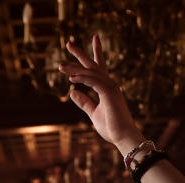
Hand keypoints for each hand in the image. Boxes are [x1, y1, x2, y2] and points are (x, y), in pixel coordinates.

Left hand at [60, 36, 142, 153]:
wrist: (123, 137)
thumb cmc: (112, 127)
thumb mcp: (94, 113)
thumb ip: (84, 102)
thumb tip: (72, 92)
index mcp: (106, 88)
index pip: (99, 68)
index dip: (95, 54)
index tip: (90, 42)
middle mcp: (109, 84)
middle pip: (93, 65)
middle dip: (81, 54)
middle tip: (69, 43)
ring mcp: (110, 88)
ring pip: (90, 72)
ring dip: (75, 68)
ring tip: (61, 66)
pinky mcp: (109, 93)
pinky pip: (93, 81)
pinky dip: (82, 78)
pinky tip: (71, 78)